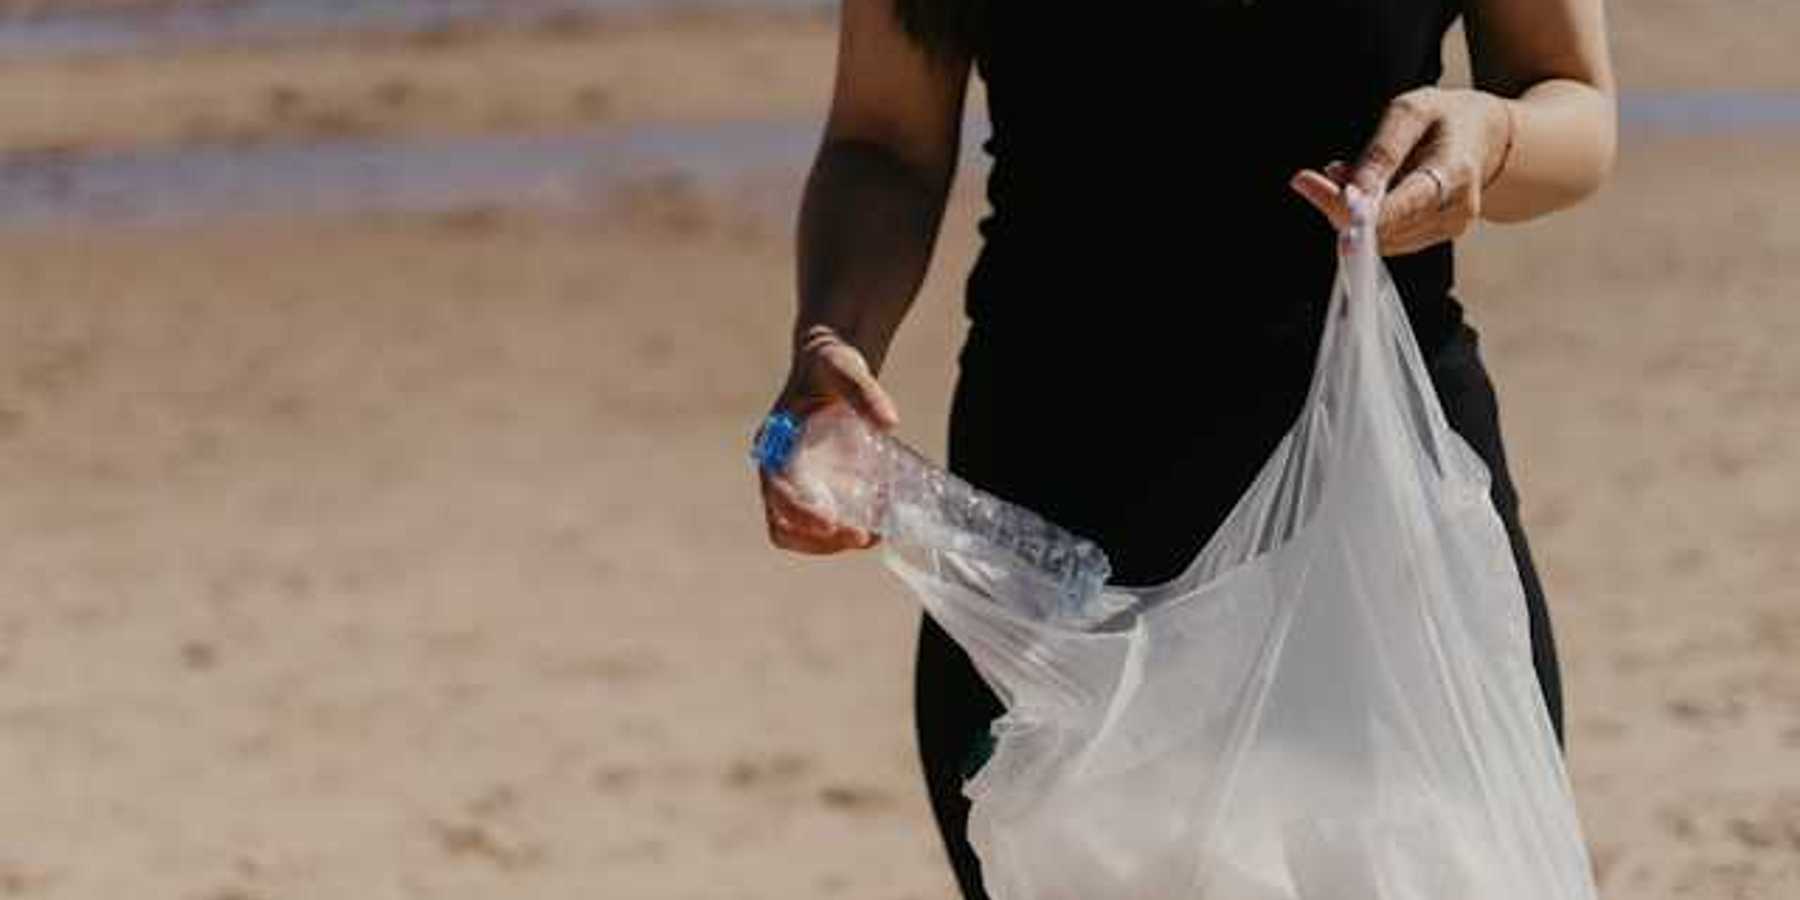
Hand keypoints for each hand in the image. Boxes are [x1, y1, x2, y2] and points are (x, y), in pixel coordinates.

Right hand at [759, 325, 899, 554]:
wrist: (832, 366)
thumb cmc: (831, 364)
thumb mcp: (844, 368)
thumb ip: (864, 391)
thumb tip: (890, 421)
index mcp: (774, 443)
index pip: (775, 490)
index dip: (799, 511)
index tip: (830, 524)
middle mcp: (779, 470)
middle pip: (783, 525)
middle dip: (818, 540)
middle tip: (862, 536)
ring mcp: (799, 485)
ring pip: (801, 534)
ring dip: (834, 544)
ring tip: (875, 535)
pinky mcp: (820, 491)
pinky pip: (828, 525)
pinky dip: (850, 531)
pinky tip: (880, 523)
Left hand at [1290, 87, 1513, 254]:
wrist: (1484, 138)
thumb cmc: (1445, 118)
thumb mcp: (1411, 113)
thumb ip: (1381, 153)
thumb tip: (1349, 191)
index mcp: (1455, 173)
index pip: (1401, 206)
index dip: (1357, 212)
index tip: (1318, 197)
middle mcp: (1455, 211)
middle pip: (1385, 228)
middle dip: (1339, 207)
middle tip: (1308, 181)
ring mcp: (1447, 229)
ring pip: (1380, 238)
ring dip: (1349, 213)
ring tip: (1344, 175)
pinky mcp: (1432, 238)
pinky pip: (1386, 238)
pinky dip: (1364, 219)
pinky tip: (1363, 192)